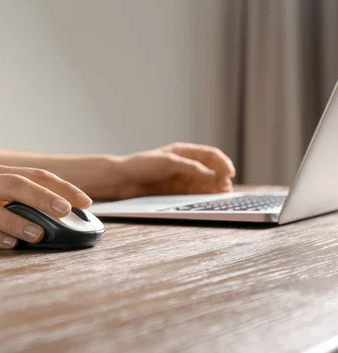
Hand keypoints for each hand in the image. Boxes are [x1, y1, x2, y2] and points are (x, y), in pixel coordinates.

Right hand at [0, 165, 92, 248]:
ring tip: (37, 234)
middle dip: (42, 197)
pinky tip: (8, 246)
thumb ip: (21, 196)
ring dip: (16, 222)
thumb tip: (61, 212)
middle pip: (15, 186)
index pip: (35, 175)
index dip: (61, 187)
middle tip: (65, 211)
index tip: (85, 202)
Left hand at [112, 143, 235, 199]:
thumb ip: (190, 167)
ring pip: (204, 184)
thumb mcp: (168, 162)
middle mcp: (185, 164)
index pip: (210, 155)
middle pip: (210, 171)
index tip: (230, 173)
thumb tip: (211, 174)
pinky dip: (203, 197)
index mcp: (184, 152)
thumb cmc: (142, 165)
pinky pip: (194, 194)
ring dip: (214, 190)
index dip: (222, 163)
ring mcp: (181, 179)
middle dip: (221, 179)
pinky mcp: (175, 192)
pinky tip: (209, 201)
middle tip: (227, 190)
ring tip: (222, 197)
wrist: (122, 179)